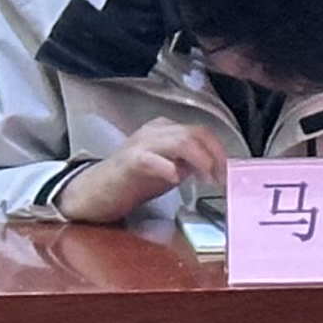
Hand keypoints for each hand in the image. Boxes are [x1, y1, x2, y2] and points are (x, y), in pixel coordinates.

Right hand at [55, 119, 231, 224]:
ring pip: (179, 140)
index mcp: (165, 130)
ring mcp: (141, 144)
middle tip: (221, 177)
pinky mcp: (128, 162)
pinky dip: (167, 168)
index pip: (201, 131)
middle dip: (214, 155)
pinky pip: (151, 159)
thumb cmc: (132, 181)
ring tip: (207, 178)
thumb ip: (190, 164)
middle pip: (194, 132)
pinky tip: (175, 178)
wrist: (94, 192)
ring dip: (200, 159)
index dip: (219, 150)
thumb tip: (216, 168)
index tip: (228, 172)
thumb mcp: (169, 169)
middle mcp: (154, 131)